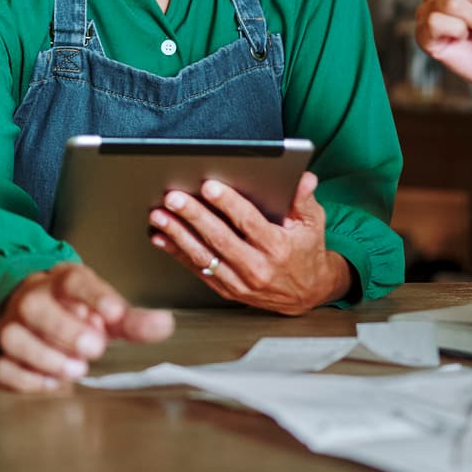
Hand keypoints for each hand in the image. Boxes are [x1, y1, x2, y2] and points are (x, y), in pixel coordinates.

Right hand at [0, 263, 173, 392]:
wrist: (37, 308)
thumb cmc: (77, 313)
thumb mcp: (107, 312)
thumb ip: (133, 321)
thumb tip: (165, 324)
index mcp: (63, 282)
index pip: (74, 281)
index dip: (94, 296)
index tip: (115, 314)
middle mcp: (32, 299)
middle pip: (35, 306)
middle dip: (64, 329)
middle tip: (95, 348)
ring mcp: (13, 326)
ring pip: (13, 337)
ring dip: (44, 356)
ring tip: (75, 370)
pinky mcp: (3, 354)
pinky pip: (2, 366)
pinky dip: (24, 378)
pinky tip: (51, 384)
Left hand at [148, 173, 350, 315]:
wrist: (307, 294)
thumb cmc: (306, 252)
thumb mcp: (312, 223)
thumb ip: (303, 199)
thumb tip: (304, 177)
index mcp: (277, 247)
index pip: (249, 222)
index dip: (228, 203)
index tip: (209, 186)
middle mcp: (257, 267)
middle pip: (220, 238)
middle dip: (194, 216)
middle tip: (173, 198)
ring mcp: (240, 282)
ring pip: (204, 256)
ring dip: (178, 235)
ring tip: (159, 216)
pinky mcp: (228, 290)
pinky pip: (198, 270)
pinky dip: (177, 254)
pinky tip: (161, 238)